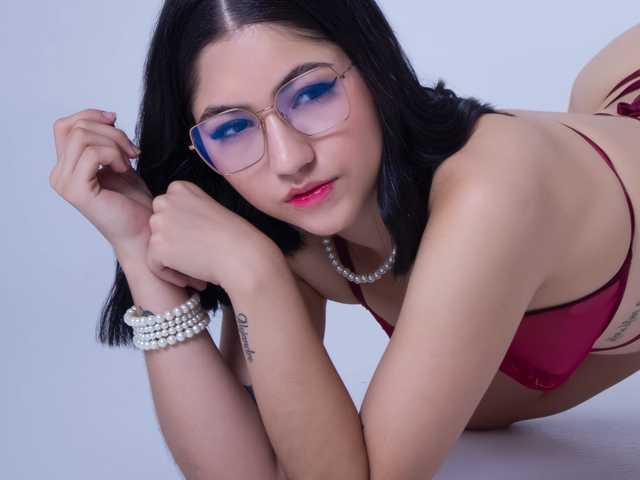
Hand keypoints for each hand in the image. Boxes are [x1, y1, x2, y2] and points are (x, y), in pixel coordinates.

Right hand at [49, 108, 206, 291]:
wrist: (145, 232)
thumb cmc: (134, 202)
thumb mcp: (119, 163)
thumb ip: (106, 142)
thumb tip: (107, 117)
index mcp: (66, 167)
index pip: (66, 126)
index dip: (91, 115)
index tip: (116, 121)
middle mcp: (60, 175)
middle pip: (75, 127)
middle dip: (110, 131)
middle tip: (132, 151)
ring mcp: (65, 183)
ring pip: (83, 137)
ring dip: (115, 143)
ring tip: (130, 161)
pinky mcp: (77, 191)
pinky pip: (92, 153)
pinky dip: (114, 155)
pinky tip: (126, 170)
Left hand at [146, 180, 279, 290]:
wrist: (241, 254)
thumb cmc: (234, 236)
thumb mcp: (209, 209)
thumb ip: (189, 211)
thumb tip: (174, 229)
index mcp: (180, 188)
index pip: (168, 211)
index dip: (182, 229)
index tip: (200, 238)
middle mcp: (165, 200)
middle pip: (159, 228)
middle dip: (174, 244)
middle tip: (198, 256)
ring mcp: (159, 222)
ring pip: (156, 247)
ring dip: (173, 261)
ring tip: (197, 269)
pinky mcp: (157, 245)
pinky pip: (154, 265)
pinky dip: (171, 276)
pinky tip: (192, 278)